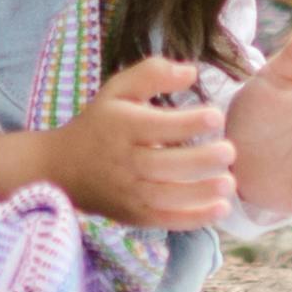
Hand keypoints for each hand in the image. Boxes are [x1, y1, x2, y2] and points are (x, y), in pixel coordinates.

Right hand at [6, 55, 229, 230]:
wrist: (62, 169)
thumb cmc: (100, 123)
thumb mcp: (118, 89)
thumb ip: (152, 73)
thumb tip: (191, 71)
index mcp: (121, 127)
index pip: (154, 126)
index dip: (187, 122)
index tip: (216, 117)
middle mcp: (123, 161)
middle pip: (162, 165)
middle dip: (199, 160)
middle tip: (229, 151)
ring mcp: (128, 192)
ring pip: (165, 197)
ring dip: (200, 193)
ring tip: (230, 183)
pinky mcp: (133, 215)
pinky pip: (164, 220)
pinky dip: (193, 219)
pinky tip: (220, 208)